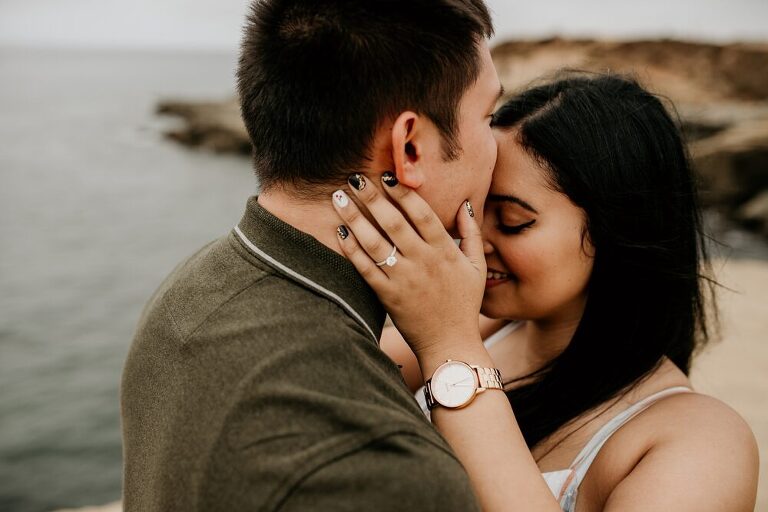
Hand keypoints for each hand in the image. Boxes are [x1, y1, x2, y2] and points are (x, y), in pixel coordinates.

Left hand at [331, 172, 486, 360]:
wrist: (449, 343)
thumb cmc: (463, 303)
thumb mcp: (476, 267)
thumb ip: (471, 234)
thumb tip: (465, 204)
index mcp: (444, 251)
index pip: (422, 214)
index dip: (403, 193)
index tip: (386, 176)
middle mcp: (423, 262)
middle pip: (393, 222)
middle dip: (371, 197)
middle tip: (353, 178)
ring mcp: (404, 279)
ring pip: (375, 243)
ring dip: (354, 218)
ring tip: (338, 199)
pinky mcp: (388, 296)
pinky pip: (365, 268)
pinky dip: (351, 249)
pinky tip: (339, 232)